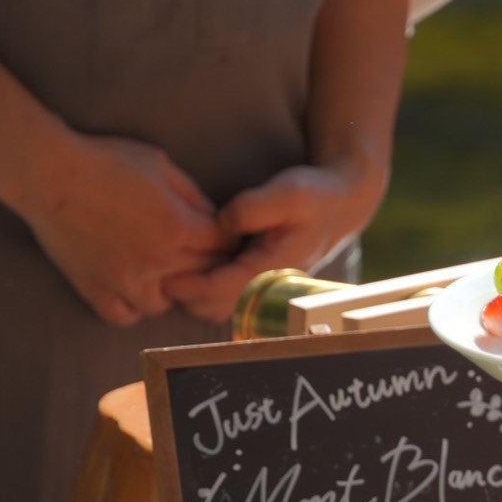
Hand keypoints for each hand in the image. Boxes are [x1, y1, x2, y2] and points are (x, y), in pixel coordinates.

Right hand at [21, 134, 231, 325]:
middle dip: (209, 265)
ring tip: (164, 275)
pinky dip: (131, 307)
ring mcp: (126, 279)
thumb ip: (194, 196)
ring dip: (170, 291)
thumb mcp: (162, 165)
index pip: (225, 247)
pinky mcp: (95, 288)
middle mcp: (158, 259)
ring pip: (166, 305)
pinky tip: (132, 290)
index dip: (228, 240)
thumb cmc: (106, 161)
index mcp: (180, 227)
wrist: (48, 172)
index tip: (222, 237)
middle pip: (203, 276)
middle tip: (200, 256)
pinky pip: (124, 316)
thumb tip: (216, 219)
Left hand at [163, 159, 381, 322]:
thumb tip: (220, 224)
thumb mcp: (285, 192)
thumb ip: (251, 208)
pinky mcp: (265, 284)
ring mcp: (270, 288)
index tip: (165, 279)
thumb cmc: (313, 197)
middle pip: (219, 308)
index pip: (225, 289)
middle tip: (160, 276)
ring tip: (174, 274)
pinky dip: (208, 292)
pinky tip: (195, 271)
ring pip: (223, 309)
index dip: (192, 287)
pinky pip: (230, 300)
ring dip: (197, 298)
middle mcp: (272, 285)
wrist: (340, 205)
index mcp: (275, 266)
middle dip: (189, 297)